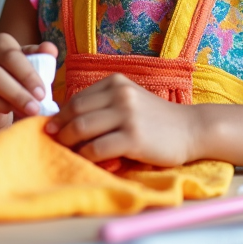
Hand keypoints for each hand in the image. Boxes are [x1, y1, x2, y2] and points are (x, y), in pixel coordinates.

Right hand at [0, 33, 57, 129]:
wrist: (0, 93)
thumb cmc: (20, 73)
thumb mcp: (33, 63)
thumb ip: (42, 56)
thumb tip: (51, 50)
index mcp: (0, 44)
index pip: (12, 56)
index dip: (27, 75)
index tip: (42, 93)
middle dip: (17, 93)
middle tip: (36, 107)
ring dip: (9, 104)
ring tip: (29, 112)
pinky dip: (0, 110)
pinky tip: (15, 114)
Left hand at [46, 74, 201, 166]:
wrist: (191, 129)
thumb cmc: (157, 120)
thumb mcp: (130, 101)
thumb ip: (103, 105)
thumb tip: (65, 121)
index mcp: (116, 82)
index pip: (76, 99)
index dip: (60, 116)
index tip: (51, 129)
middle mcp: (120, 94)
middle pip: (75, 113)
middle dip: (59, 130)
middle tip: (53, 143)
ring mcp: (127, 115)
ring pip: (81, 129)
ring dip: (68, 144)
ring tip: (67, 153)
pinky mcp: (133, 137)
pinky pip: (96, 148)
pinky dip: (86, 156)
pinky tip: (88, 161)